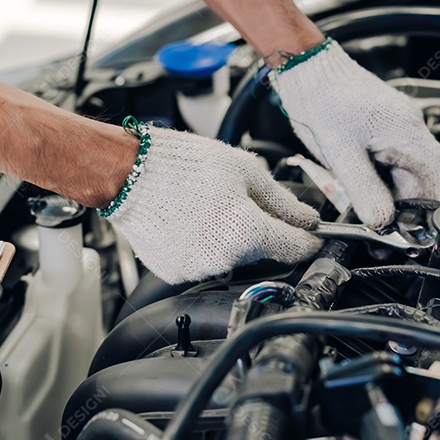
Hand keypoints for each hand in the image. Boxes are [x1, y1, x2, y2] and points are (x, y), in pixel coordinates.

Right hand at [104, 126, 321, 282]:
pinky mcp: (175, 274)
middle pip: (261, 252)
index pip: (293, 248)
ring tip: (207, 208)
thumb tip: (308, 219)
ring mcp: (198, 270)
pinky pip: (204, 263)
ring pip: (232, 259)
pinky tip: (190, 222)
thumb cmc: (181, 165)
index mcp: (247, 232)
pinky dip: (203, 247)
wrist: (127, 174)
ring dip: (230, 240)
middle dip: (260, 231)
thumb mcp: (244, 170)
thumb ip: (282, 201)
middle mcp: (225, 259)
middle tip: (239, 201)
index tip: (312, 237)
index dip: (307, 241)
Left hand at [271, 40, 439, 227]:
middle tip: (382, 222)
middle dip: (408, 203)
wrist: (306, 66)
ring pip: (409, 169)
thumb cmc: (320, 100)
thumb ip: (365, 192)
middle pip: (426, 176)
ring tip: (367, 202)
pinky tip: (363, 180)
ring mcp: (399, 124)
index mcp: (407, 132)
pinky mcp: (386, 123)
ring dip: (394, 191)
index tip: (416, 225)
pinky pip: (395, 157)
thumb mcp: (341, 155)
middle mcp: (410, 126)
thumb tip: (383, 223)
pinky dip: (384, 176)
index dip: (434, 205)